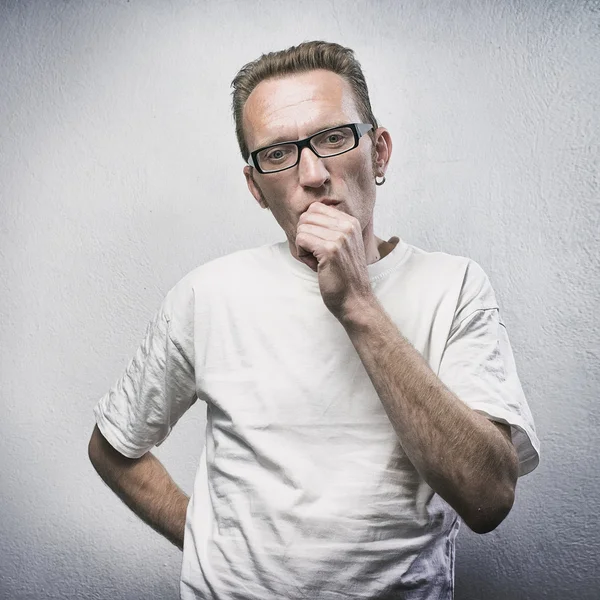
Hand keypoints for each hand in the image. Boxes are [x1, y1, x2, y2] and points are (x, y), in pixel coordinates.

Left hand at [295, 202, 374, 319]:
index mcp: (351, 222)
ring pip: (302, 228)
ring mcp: (340, 237)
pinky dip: (302, 254)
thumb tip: (304, 215)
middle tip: (315, 253)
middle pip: (307, 216)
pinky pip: (301, 240)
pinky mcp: (330, 249)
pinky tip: (315, 264)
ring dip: (303, 246)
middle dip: (304, 235)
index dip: (310, 226)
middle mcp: (347, 226)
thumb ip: (329, 228)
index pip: (316, 207)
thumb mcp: (343, 244)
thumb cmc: (344, 275)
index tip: (319, 244)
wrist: (355, 299)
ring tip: (317, 259)